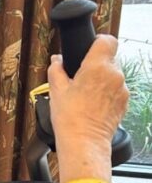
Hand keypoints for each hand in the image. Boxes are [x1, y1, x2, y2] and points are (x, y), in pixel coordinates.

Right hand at [47, 34, 128, 155]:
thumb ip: (56, 70)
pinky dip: (107, 93)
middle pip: (109, 59)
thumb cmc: (70, 118)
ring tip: (87, 94)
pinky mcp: (124, 102)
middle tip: (81, 78)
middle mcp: (114, 75)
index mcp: (97, 66)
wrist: (84, 142)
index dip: (98, 42)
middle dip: (96, 65)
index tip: (90, 48)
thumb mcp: (56, 90)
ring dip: (103, 80)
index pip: (108, 40)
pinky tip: (94, 104)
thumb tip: (56, 61)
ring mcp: (122, 89)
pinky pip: (116, 90)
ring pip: (113, 75)